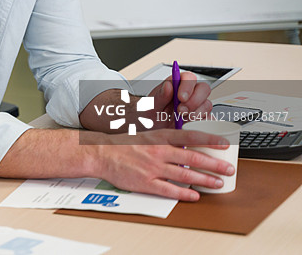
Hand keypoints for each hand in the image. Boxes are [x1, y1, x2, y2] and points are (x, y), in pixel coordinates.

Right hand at [91, 128, 234, 200]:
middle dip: (214, 164)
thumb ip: (167, 138)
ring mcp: (152, 167)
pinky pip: (169, 189)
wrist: (102, 153)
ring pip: (185, 174)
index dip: (210, 139)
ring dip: (205, 179)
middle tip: (229, 168)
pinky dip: (184, 193)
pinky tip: (194, 195)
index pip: (191, 136)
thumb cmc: (124, 144)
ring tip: (218, 182)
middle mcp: (158, 150)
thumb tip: (188, 143)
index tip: (225, 143)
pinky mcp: (146, 182)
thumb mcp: (147, 134)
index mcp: (159, 136)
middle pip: (193, 157)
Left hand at [149, 71, 211, 127]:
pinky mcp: (201, 119)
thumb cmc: (150, 117)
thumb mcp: (149, 107)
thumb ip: (159, 96)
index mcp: (175, 85)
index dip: (188, 85)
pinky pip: (209, 119)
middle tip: (181, 111)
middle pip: (203, 88)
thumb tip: (168, 85)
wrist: (152, 133)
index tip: (181, 97)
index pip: (188, 77)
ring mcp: (196, 106)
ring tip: (181, 119)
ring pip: (207, 104)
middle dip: (194, 101)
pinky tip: (188, 125)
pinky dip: (200, 123)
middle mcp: (188, 94)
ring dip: (196, 113)